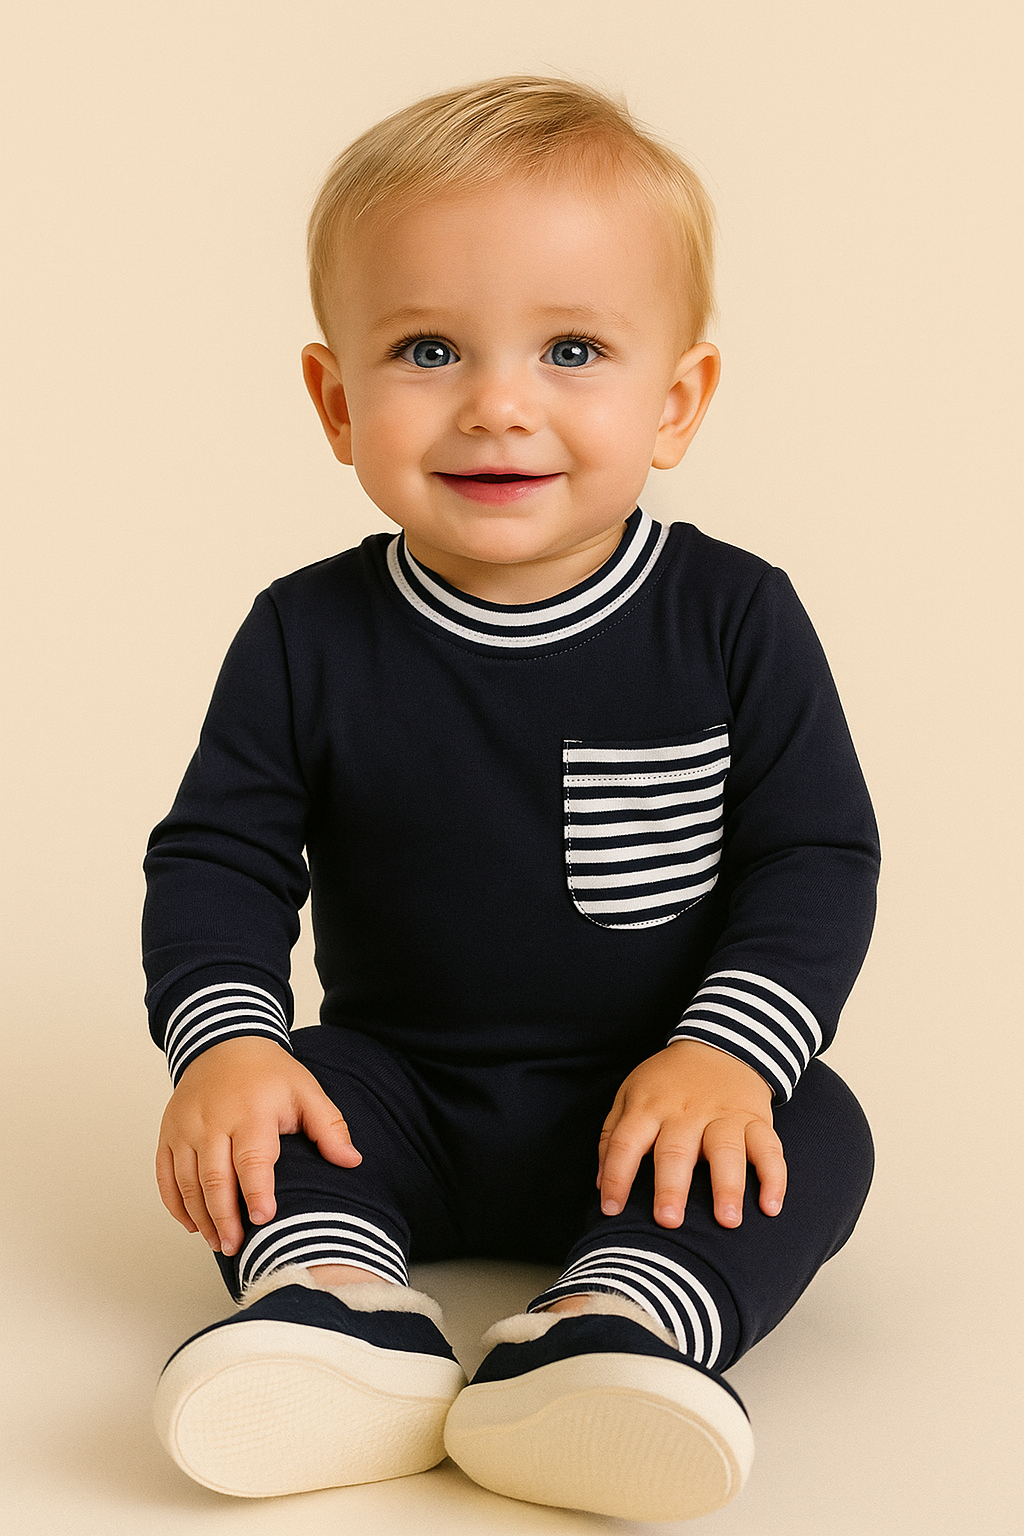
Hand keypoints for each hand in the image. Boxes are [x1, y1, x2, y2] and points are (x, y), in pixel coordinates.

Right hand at [155, 1036, 360, 1256]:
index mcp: (251, 1111)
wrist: (224, 1043)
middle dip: (225, 1218)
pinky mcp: (168, 1133)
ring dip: (202, 1218)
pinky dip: (176, 1205)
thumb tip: (352, 1161)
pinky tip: (194, 1225)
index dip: (256, 1191)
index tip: (263, 1219)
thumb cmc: (269, 1074)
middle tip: (237, 1246)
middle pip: (214, 1179)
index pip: (251, 1158)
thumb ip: (329, 1127)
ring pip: (187, 1183)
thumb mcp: (306, 1091)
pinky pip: (164, 1176)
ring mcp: (184, 1128)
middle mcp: (212, 1121)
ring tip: (221, 1242)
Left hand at [596, 1039, 785, 1229]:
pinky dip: (774, 1177)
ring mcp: (723, 1115)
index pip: (626, 1142)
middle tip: (668, 1221)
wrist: (719, 1045)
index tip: (612, 1210)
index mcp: (649, 1106)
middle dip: (671, 1187)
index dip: (617, 1176)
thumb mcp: (630, 1094)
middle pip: (676, 1150)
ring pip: (726, 1150)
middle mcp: (685, 1112)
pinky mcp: (755, 1119)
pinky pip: (769, 1148)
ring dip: (727, 1186)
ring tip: (727, 1221)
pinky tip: (771, 1207)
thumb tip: (601, 1186)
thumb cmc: (667, 1083)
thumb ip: (612, 1137)